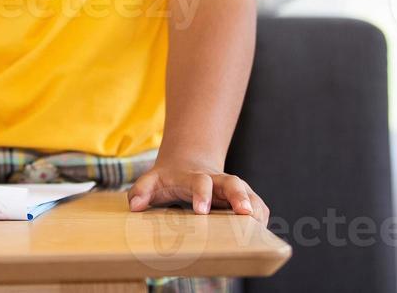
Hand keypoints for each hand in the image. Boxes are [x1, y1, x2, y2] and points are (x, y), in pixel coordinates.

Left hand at [128, 162, 268, 225]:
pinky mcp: (243, 199)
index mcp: (195, 177)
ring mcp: (233, 189)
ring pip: (249, 194)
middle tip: (243, 212)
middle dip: (239, 196)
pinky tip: (260, 232)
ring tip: (257, 225)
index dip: (201, 194)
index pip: (200, 181)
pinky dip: (261, 217)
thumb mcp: (152, 180)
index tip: (200, 211)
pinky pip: (258, 206)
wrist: (189, 164)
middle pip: (232, 182)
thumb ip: (141, 190)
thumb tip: (135, 206)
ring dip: (255, 207)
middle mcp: (218, 180)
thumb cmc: (170, 178)